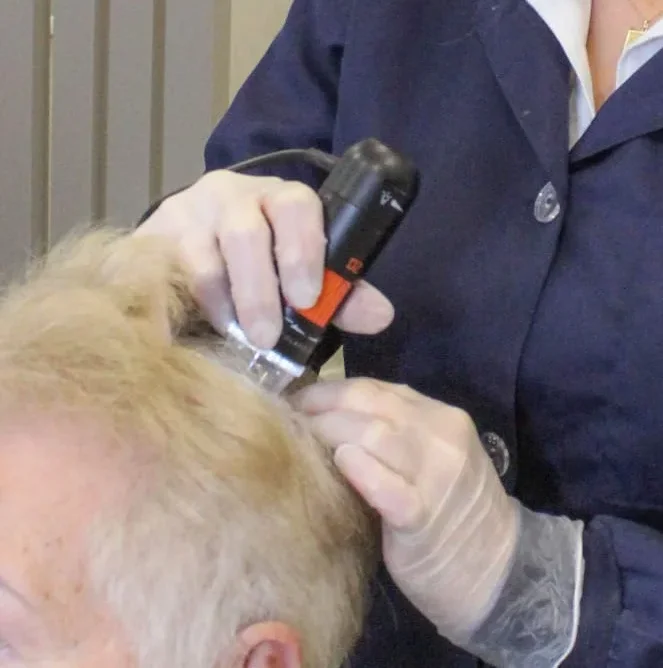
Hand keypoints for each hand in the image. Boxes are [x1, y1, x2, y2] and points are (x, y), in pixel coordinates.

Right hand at [136, 171, 394, 347]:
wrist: (190, 240)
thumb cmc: (260, 262)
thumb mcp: (302, 274)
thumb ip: (339, 295)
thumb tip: (381, 315)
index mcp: (279, 200)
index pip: (296, 206)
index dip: (302, 250)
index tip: (306, 296)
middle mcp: (231, 197)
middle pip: (245, 234)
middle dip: (259, 289)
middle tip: (266, 336)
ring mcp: (186, 215)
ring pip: (201, 256)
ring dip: (220, 304)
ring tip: (232, 336)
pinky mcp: (149, 238)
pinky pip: (159, 274)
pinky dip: (173, 309)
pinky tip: (181, 332)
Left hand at [292, 378, 518, 643]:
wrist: (498, 570)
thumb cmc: (451, 511)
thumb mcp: (430, 457)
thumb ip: (392, 433)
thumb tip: (331, 416)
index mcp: (441, 417)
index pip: (376, 388)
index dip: (331, 390)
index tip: (299, 398)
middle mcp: (441, 436)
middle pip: (370, 405)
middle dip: (321, 406)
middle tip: (289, 416)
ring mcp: (436, 475)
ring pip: (375, 435)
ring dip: (329, 431)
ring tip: (300, 439)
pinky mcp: (422, 517)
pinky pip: (387, 486)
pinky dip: (361, 470)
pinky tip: (339, 462)